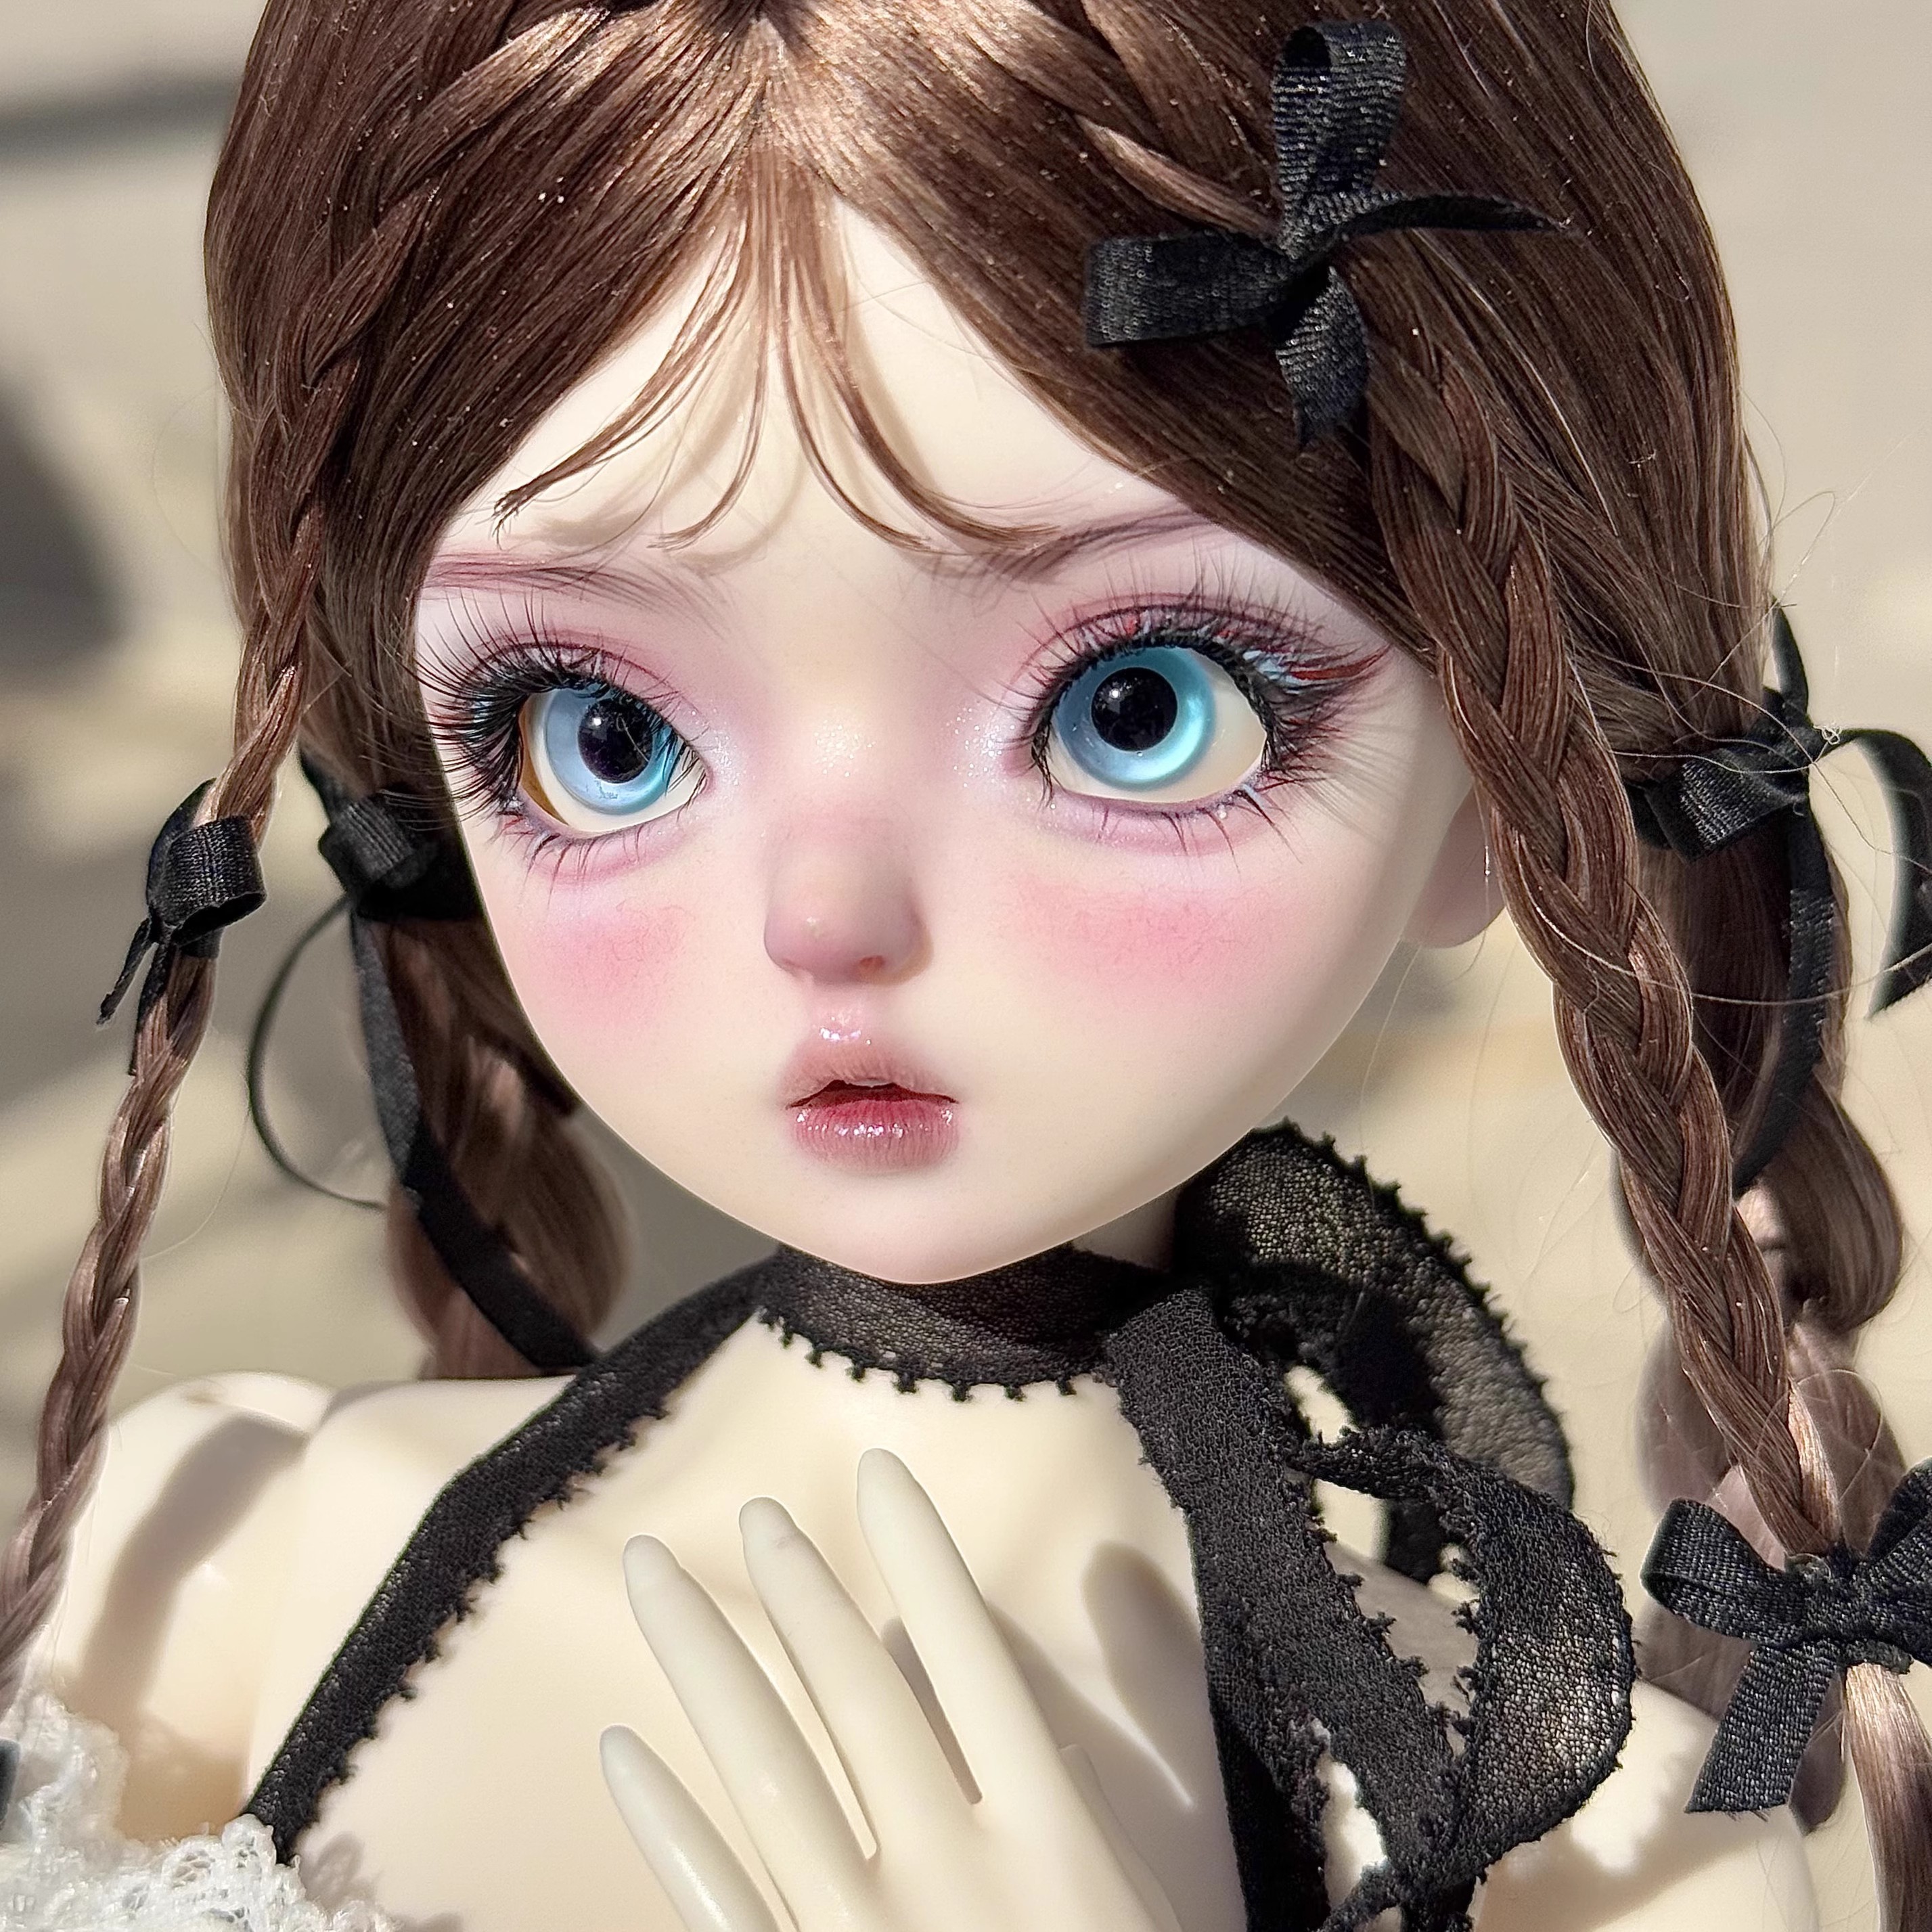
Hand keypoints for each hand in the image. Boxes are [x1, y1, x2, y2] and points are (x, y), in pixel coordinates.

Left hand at [601, 1448, 1183, 1931]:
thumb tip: (1034, 1697)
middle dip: (801, 1594)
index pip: (972, 1657)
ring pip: (767, 1772)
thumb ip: (1093, 1803)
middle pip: (858, 1696)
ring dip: (705, 1664)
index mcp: (1049, 1838)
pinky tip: (620, 1750)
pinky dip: (661, 1824)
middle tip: (752, 1513)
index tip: (875, 1473)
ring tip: (654, 1577)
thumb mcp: (1148, 1913)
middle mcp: (951, 1869)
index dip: (922, 1559)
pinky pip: (714, 1902)